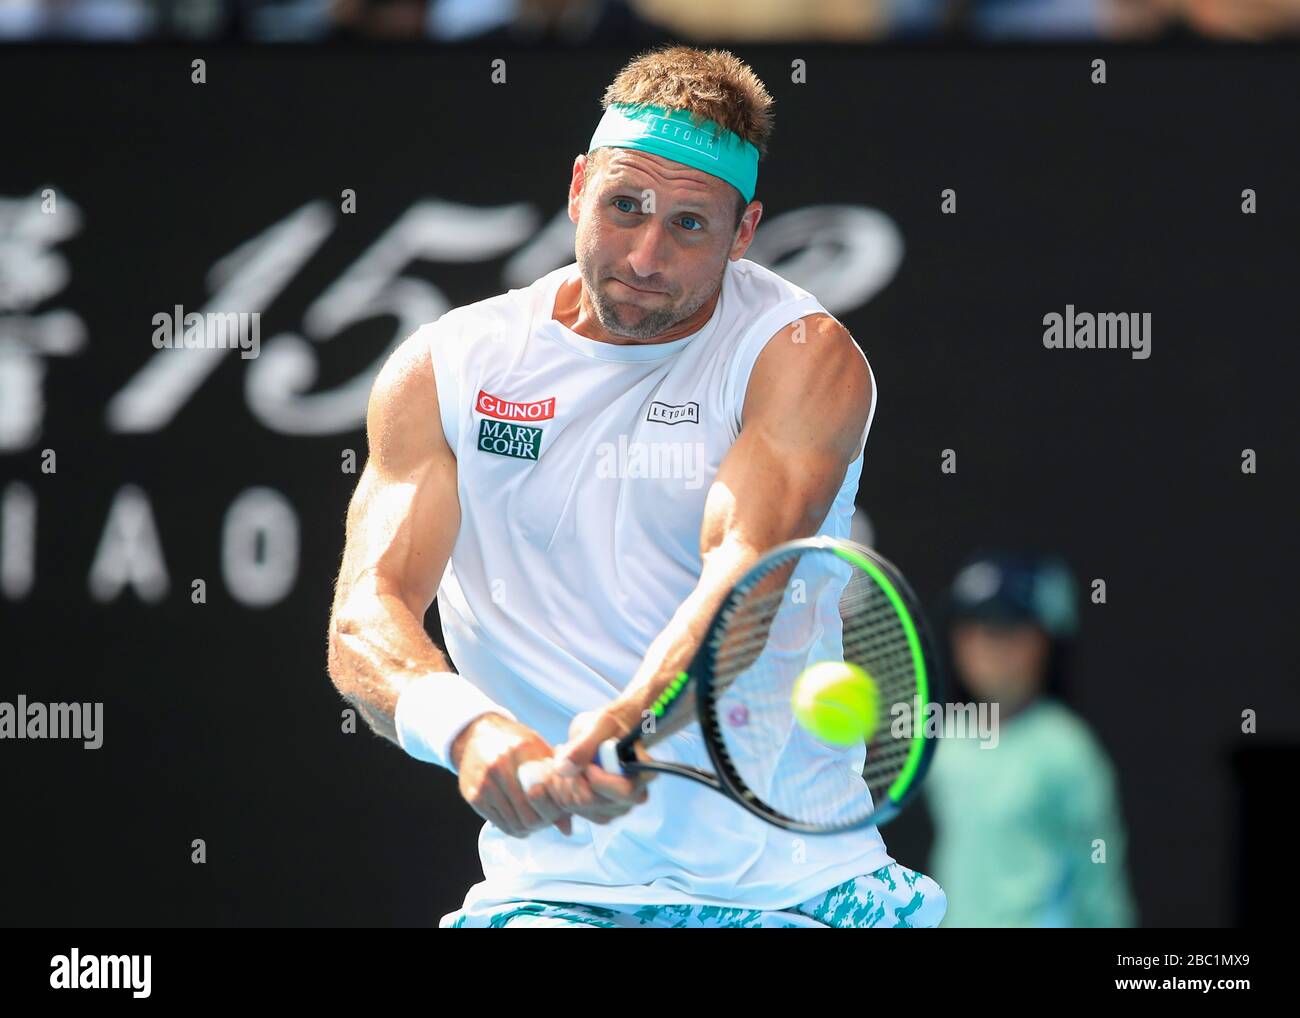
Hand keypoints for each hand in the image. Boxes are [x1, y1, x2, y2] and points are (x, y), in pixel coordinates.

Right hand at [453, 714, 572, 838]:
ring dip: (528, 828)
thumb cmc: (515, 743)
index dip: (555, 810)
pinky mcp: (473, 795)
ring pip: (514, 823)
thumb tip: (567, 828)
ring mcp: (484, 782)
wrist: (478, 734)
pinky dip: (512, 828)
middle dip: (542, 823)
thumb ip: (556, 782)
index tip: (559, 810)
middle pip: (529, 815)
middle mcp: (500, 766)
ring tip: (534, 822)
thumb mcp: (539, 751)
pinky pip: (499, 823)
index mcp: (522, 750)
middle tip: (547, 820)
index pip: (544, 794)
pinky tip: (519, 822)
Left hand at [542, 707, 653, 825]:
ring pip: (575, 805)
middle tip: (567, 751)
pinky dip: (559, 788)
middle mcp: (633, 797)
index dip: (597, 778)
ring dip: (563, 779)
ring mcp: (614, 808)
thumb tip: (564, 769)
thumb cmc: (610, 725)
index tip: (588, 762)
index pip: (622, 791)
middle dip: (573, 775)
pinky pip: (568, 808)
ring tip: (567, 757)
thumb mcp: (599, 724)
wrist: (606, 733)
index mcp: (642, 775)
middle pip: (591, 801)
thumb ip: (584, 745)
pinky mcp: (596, 812)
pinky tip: (565, 771)